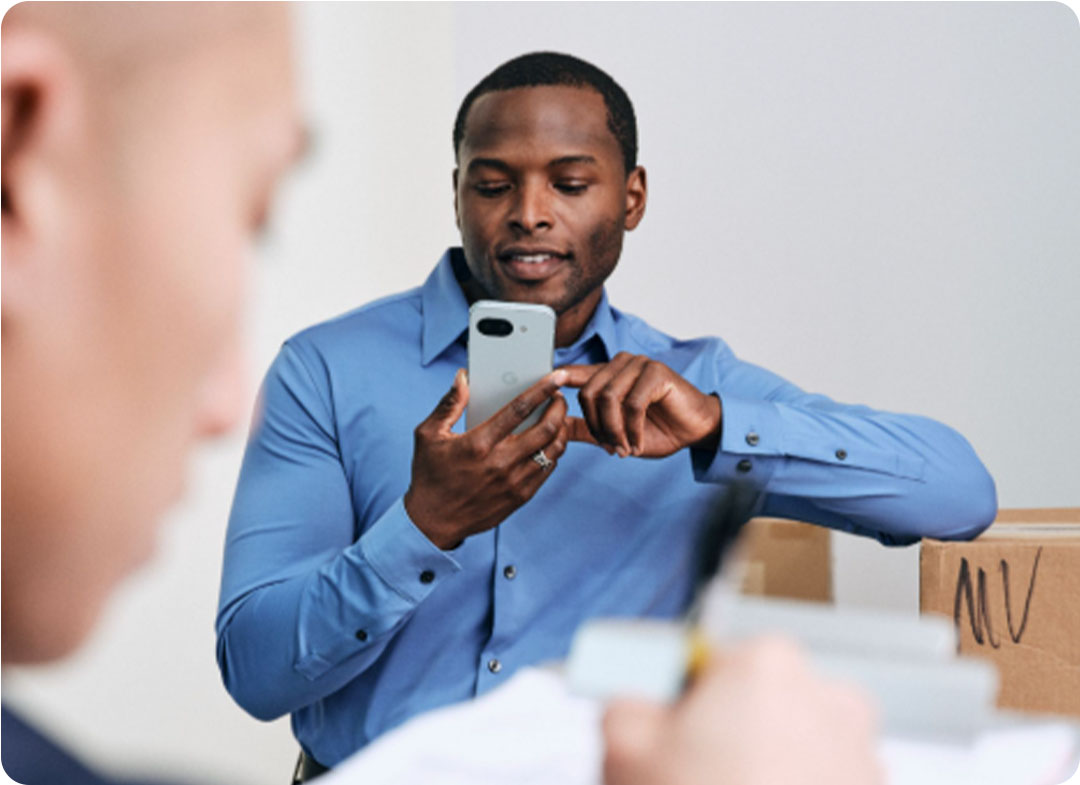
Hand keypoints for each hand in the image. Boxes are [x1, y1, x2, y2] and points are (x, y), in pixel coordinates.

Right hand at [404, 369, 569, 548]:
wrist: (433, 522)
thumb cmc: (429, 475)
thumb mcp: (428, 435)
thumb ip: (449, 404)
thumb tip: (463, 377)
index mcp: (479, 444)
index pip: (520, 409)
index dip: (543, 389)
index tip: (557, 376)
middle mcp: (501, 463)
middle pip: (547, 428)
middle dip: (559, 407)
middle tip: (558, 397)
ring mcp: (514, 482)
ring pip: (554, 450)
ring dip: (561, 429)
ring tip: (557, 418)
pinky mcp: (520, 496)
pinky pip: (548, 469)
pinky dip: (554, 451)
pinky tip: (549, 442)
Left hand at [560, 353, 720, 457]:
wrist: (695, 430)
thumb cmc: (658, 429)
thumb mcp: (616, 433)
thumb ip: (587, 428)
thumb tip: (556, 426)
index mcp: (609, 374)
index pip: (577, 374)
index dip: (559, 379)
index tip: (544, 385)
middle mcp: (622, 364)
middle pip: (589, 392)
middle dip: (596, 426)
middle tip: (609, 447)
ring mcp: (640, 364)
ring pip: (608, 398)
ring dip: (614, 430)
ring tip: (624, 448)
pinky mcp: (657, 373)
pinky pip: (633, 404)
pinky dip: (632, 429)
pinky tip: (637, 443)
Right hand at [603, 636, 882, 784]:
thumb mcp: (625, 750)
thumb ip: (625, 706)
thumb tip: (636, 709)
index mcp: (764, 662)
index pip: (705, 662)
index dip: (677, 701)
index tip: (664, 728)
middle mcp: (824, 694)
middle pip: (754, 700)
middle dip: (725, 733)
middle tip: (691, 775)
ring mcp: (859, 750)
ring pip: (791, 744)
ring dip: (762, 767)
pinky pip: (820, 780)